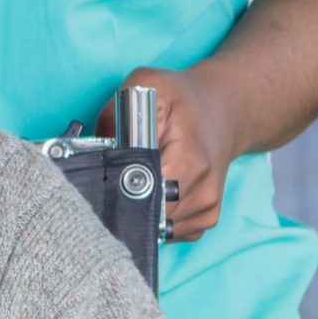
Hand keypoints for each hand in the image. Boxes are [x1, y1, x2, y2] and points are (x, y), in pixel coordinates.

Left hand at [113, 64, 240, 239]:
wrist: (223, 111)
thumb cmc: (180, 100)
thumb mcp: (147, 86)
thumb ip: (117, 116)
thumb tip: (94, 154)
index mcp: (190, 160)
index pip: (147, 197)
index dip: (120, 193)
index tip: (105, 182)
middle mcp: (203, 190)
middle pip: (149, 217)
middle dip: (123, 204)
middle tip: (112, 181)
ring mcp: (207, 208)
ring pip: (157, 228)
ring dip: (138, 210)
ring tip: (136, 180)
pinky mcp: (206, 218)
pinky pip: (170, 232)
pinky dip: (155, 217)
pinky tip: (153, 192)